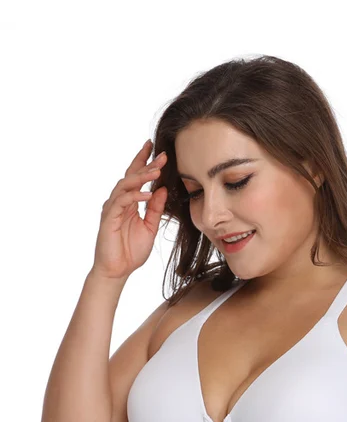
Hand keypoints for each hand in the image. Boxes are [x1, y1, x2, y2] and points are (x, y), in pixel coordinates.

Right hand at [91, 139, 167, 279]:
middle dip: (145, 164)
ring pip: (125, 186)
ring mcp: (112, 209)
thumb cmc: (131, 250)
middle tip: (161, 155)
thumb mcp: (150, 226)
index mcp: (129, 203)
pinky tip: (146, 194)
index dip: (145, 162)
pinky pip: (121, 203)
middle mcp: (119, 202)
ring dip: (141, 177)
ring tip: (156, 171)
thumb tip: (163, 189)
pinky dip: (134, 196)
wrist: (118, 270)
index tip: (158, 151)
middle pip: (130, 176)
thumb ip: (155, 208)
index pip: (137, 178)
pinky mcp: (109, 219)